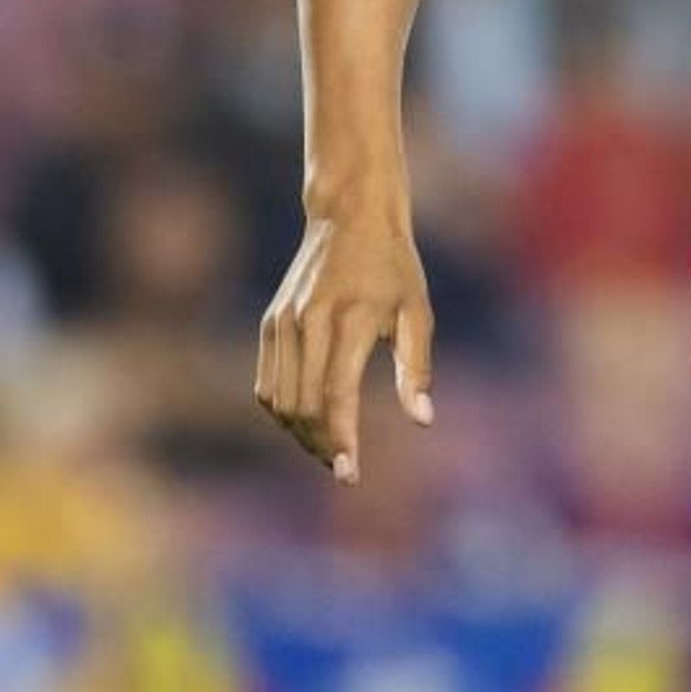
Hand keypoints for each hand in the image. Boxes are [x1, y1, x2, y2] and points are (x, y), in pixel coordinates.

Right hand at [254, 206, 435, 482]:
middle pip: (304, 406)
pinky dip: (284, 411)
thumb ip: (418, 367)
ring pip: (280, 401)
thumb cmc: (394, 266)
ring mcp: (283, 323)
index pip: (337, 395)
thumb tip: (423, 420)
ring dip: (301, 434)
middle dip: (322, 444)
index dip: (342, 440)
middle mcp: (309, 322)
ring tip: (329, 448)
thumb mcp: (418, 310)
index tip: (351, 474)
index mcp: (351, 318)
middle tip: (345, 466)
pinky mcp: (270, 324)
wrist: (349, 217)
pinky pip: (268, 384)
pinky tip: (309, 421)